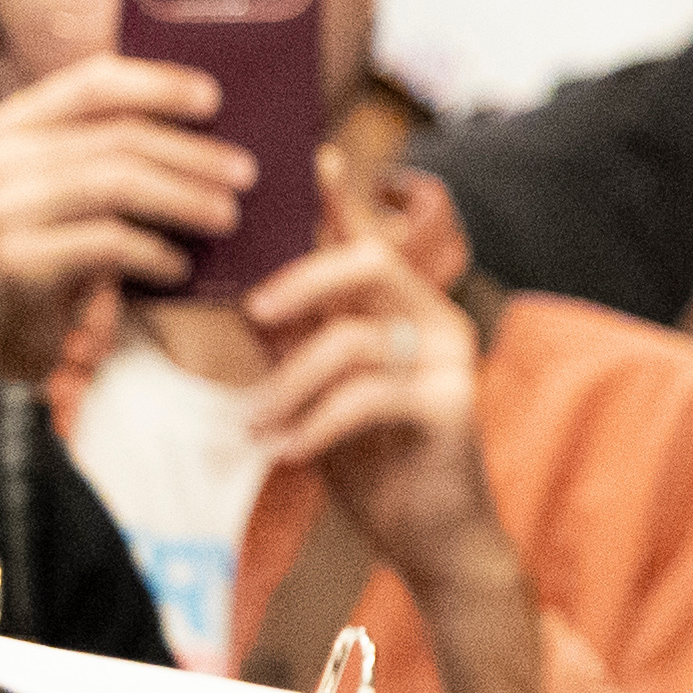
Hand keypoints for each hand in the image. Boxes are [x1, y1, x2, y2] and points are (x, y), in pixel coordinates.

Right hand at [0, 53, 249, 382]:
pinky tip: (180, 266)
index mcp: (12, 124)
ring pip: (116, 183)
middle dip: (192, 154)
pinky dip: (155, 252)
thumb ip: (108, 148)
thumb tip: (210, 118)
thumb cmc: (51, 247)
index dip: (158, 85)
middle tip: (246, 174)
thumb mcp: (67, 188)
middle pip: (117, 137)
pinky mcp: (16, 261)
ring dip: (185, 199)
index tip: (214, 99)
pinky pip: (107, 243)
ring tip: (227, 216)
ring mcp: (2, 208)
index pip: (92, 82)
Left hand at [244, 160, 542, 692]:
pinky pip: (371, 395)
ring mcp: (450, 361)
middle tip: (254, 313)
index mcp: (403, 306)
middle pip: (369, 262)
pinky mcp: (453, 407)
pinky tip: (288, 450)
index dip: (337, 196)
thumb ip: (292, 337)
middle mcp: (436, 318)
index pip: (366, 236)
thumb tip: (239, 288)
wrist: (430, 537)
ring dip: (290, 383)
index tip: (306, 155)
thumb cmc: (372, 458)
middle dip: (302, 280)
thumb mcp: (316, 389)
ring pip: (356, 338)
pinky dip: (318, 422)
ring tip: (257, 424)